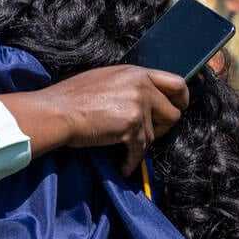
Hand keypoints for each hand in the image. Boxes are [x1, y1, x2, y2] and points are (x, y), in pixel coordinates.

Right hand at [43, 65, 188, 173]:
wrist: (57, 112)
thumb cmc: (71, 98)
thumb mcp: (104, 79)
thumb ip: (128, 85)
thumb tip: (141, 100)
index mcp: (136, 72)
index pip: (176, 82)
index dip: (181, 99)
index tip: (177, 109)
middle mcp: (141, 86)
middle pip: (173, 113)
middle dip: (162, 128)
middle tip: (146, 135)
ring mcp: (138, 106)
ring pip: (155, 135)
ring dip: (140, 146)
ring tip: (124, 151)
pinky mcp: (132, 126)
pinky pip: (140, 151)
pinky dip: (130, 162)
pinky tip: (121, 166)